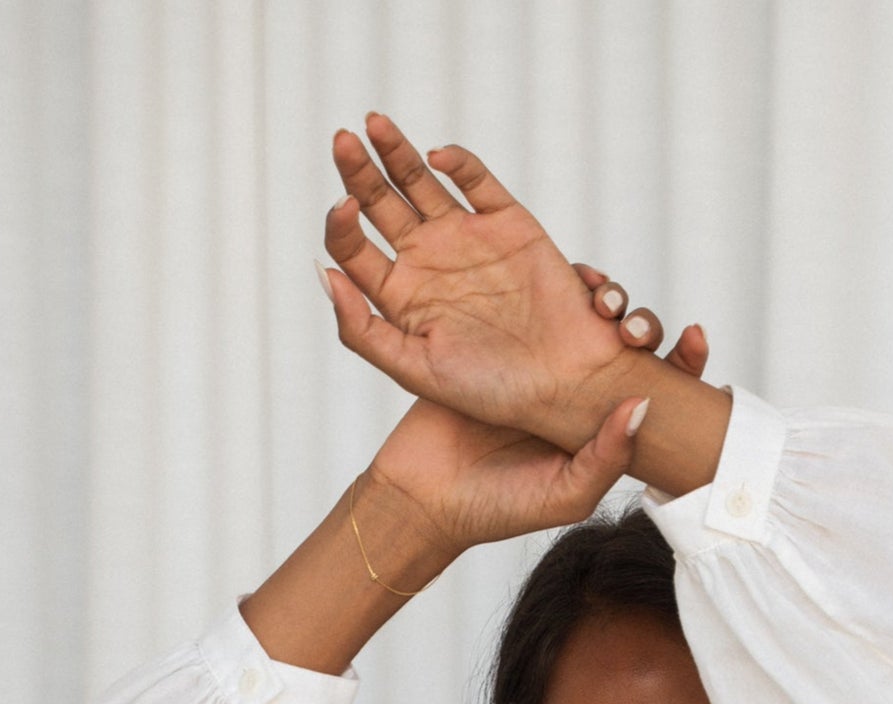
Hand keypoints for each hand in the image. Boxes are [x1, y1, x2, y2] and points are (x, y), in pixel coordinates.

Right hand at [321, 252, 711, 552]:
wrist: (424, 496)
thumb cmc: (499, 509)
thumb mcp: (567, 495)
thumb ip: (610, 457)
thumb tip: (647, 406)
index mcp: (600, 425)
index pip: (655, 388)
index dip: (680, 362)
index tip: (694, 340)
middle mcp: (575, 390)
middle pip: (624, 343)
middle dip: (642, 322)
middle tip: (637, 328)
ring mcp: (539, 362)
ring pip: (585, 314)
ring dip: (606, 296)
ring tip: (604, 299)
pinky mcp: (499, 341)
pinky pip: (536, 298)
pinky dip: (558, 281)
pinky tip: (570, 278)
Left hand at [322, 113, 654, 448]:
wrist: (566, 384)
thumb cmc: (492, 391)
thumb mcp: (416, 370)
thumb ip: (363, 331)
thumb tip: (326, 273)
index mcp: (400, 298)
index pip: (353, 247)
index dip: (339, 224)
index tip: (343, 207)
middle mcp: (427, 263)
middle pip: (378, 203)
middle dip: (357, 170)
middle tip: (341, 141)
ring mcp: (465, 238)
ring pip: (420, 180)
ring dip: (395, 151)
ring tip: (373, 124)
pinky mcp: (506, 222)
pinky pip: (475, 180)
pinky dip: (456, 161)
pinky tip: (436, 155)